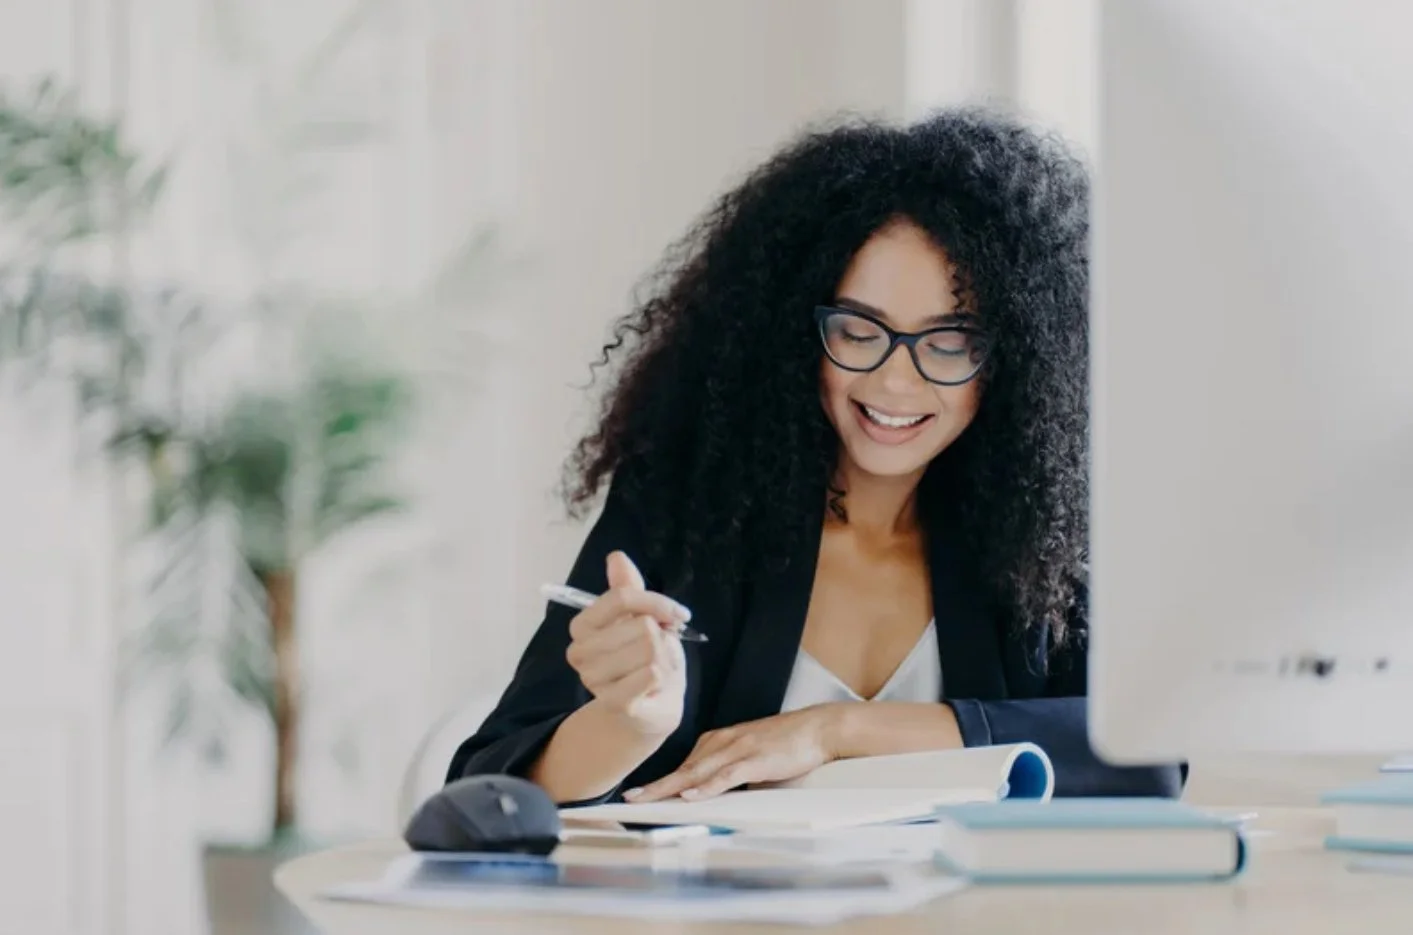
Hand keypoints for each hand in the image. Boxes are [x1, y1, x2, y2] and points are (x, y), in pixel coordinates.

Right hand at [564, 551, 688, 738]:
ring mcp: (594, 680)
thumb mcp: (639, 618)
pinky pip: (651, 674)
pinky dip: (664, 676)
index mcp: (582, 627)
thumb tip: (616, 556)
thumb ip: (627, 589)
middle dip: (663, 636)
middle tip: (661, 651)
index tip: (676, 614)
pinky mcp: (614, 703)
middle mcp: (580, 653)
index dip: (656, 602)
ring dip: (665, 658)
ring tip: (657, 669)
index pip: (622, 598)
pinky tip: (657, 685)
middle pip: (641, 625)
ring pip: (650, 649)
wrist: (650, 706)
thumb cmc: (642, 658)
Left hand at [625, 705, 843, 801]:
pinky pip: (727, 775)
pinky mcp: (756, 759)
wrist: (817, 728)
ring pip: (698, 772)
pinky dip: (708, 786)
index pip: (684, 765)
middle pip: (683, 769)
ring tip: (648, 799)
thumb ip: (729, 774)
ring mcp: (739, 750)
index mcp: (719, 741)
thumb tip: (710, 795)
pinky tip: (691, 795)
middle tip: (630, 799)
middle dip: (655, 786)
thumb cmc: (785, 744)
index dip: (660, 781)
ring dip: (671, 787)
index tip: (638, 793)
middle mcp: (723, 742)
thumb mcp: (750, 758)